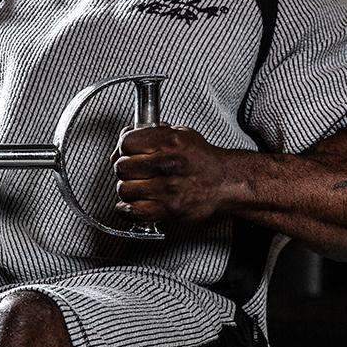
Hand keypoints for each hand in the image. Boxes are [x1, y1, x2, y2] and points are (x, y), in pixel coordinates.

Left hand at [113, 125, 236, 224]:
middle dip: (123, 169)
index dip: (122, 148)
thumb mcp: (178, 134)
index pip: (127, 143)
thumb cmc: (201, 158)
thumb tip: (121, 144)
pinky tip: (131, 204)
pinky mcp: (170, 210)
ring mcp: (169, 189)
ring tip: (136, 187)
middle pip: (122, 167)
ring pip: (125, 190)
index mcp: (170, 142)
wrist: (225, 181)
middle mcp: (169, 164)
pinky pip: (134, 212)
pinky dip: (126, 210)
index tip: (126, 152)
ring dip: (126, 189)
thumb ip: (149, 134)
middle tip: (131, 171)